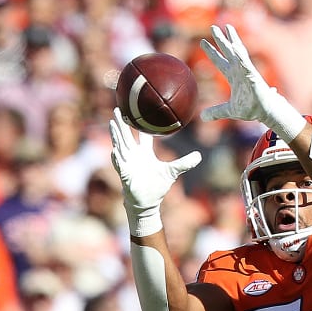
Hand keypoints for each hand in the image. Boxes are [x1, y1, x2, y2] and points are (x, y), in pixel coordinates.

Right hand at [108, 111, 200, 230]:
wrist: (147, 202)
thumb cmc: (157, 187)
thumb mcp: (173, 172)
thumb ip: (185, 163)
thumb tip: (199, 156)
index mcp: (145, 153)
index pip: (143, 136)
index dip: (142, 125)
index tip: (140, 112)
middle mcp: (134, 156)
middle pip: (127, 136)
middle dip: (122, 123)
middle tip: (118, 108)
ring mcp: (128, 164)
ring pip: (120, 146)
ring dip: (116, 135)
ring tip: (112, 123)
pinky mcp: (125, 174)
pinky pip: (120, 165)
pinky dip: (117, 158)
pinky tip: (115, 151)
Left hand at [200, 24, 303, 135]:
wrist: (266, 112)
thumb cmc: (251, 109)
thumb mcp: (230, 110)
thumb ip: (216, 111)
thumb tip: (202, 116)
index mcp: (233, 76)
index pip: (220, 61)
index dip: (211, 52)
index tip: (202, 42)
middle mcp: (239, 70)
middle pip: (228, 51)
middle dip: (221, 39)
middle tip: (213, 26)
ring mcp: (247, 71)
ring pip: (239, 52)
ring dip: (233, 40)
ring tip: (228, 28)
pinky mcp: (254, 76)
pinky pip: (246, 64)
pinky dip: (241, 56)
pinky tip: (236, 47)